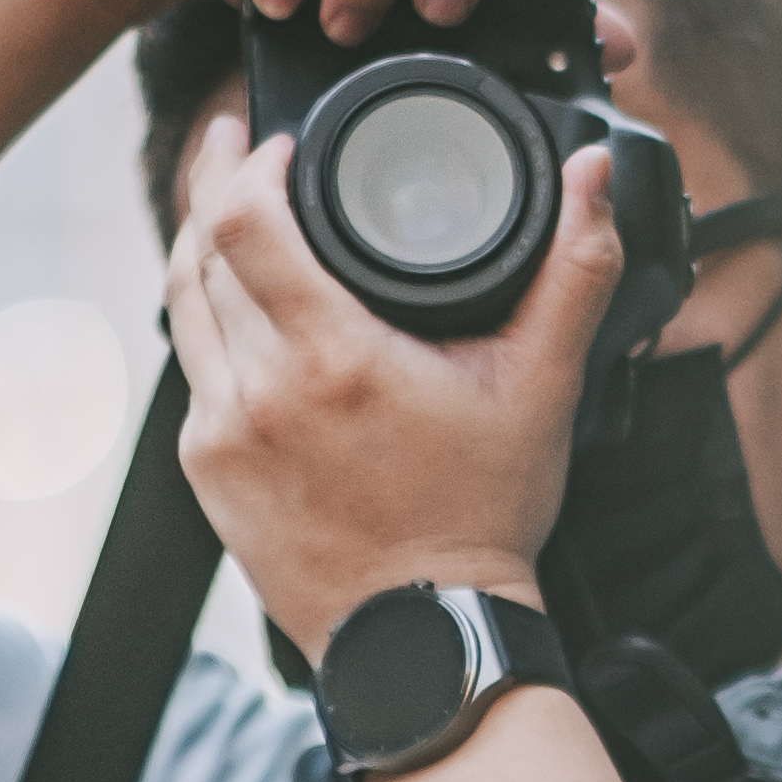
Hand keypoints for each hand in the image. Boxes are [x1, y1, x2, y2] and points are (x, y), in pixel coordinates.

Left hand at [169, 105, 632, 662]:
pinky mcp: (206, 471)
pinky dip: (215, 327)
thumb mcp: (540, 388)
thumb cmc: (481, 517)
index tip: (277, 142)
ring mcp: (220, 436)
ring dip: (202, 248)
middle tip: (241, 145)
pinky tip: (245, 309)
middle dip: (217, 186)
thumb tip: (596, 174)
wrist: (426, 639)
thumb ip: (572, 272)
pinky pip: (197, 372)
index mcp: (330, 359)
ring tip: (230, 207)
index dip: (248, 163)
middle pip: (199, 251)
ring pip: (185, 307)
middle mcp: (257, 393)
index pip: (242, 222)